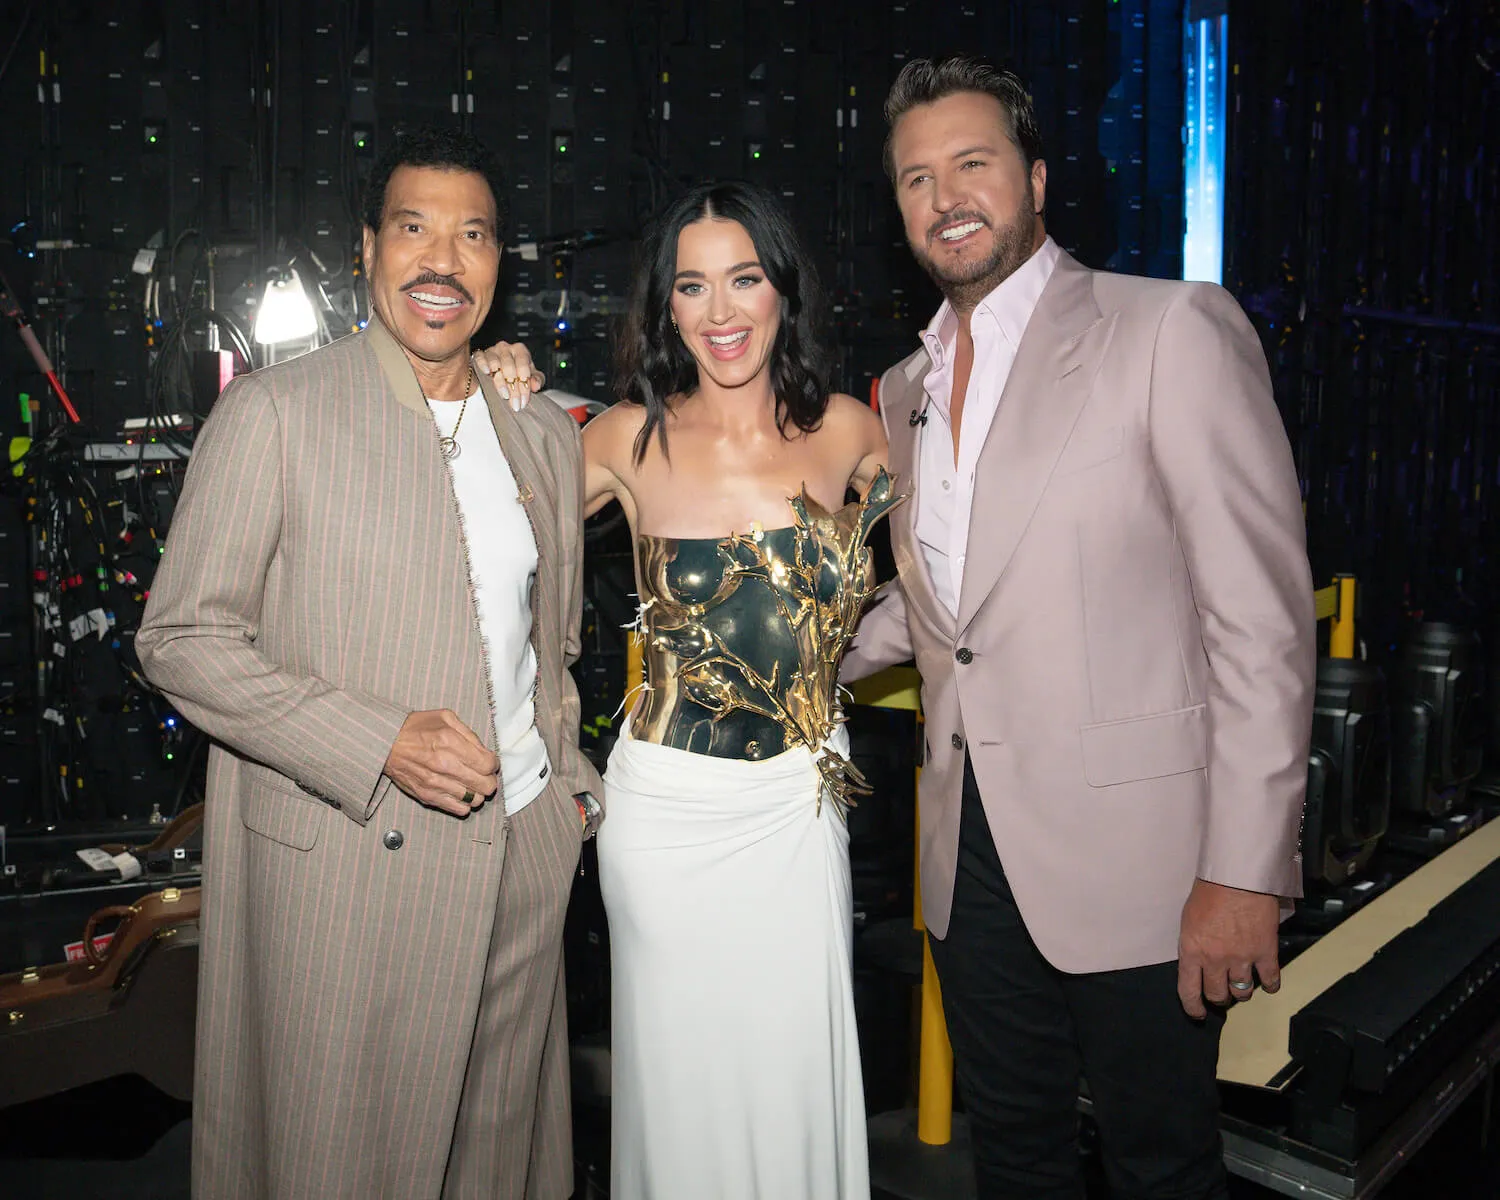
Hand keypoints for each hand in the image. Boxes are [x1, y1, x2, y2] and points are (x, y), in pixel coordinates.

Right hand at [383, 710, 498, 816]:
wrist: (385, 743)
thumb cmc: (416, 728)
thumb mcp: (445, 717)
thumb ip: (469, 734)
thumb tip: (485, 752)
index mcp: (451, 742)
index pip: (488, 764)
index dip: (493, 764)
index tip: (489, 762)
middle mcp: (444, 765)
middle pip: (486, 785)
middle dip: (489, 780)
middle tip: (483, 774)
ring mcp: (436, 783)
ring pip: (475, 800)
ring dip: (477, 792)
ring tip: (471, 783)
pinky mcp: (428, 796)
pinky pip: (459, 810)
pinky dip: (465, 803)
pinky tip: (461, 793)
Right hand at [471, 340, 544, 409]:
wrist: (501, 371)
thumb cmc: (518, 372)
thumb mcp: (531, 376)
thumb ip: (537, 380)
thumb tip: (536, 385)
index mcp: (520, 350)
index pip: (523, 367)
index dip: (524, 386)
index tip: (523, 401)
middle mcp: (506, 348)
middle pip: (510, 367)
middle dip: (513, 388)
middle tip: (515, 404)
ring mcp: (492, 350)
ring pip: (495, 364)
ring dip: (500, 382)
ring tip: (504, 395)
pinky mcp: (480, 354)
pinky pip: (480, 358)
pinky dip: (483, 364)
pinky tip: (487, 373)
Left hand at [1177, 878, 1281, 1017]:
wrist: (1238, 878)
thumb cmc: (1209, 892)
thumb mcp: (1189, 920)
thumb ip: (1193, 945)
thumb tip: (1196, 961)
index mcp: (1192, 951)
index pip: (1189, 991)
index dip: (1194, 1007)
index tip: (1198, 1013)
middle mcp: (1215, 960)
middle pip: (1217, 995)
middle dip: (1219, 997)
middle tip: (1222, 992)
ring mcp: (1242, 959)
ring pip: (1242, 992)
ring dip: (1242, 991)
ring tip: (1242, 983)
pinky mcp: (1265, 953)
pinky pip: (1271, 980)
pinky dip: (1270, 985)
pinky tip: (1268, 983)